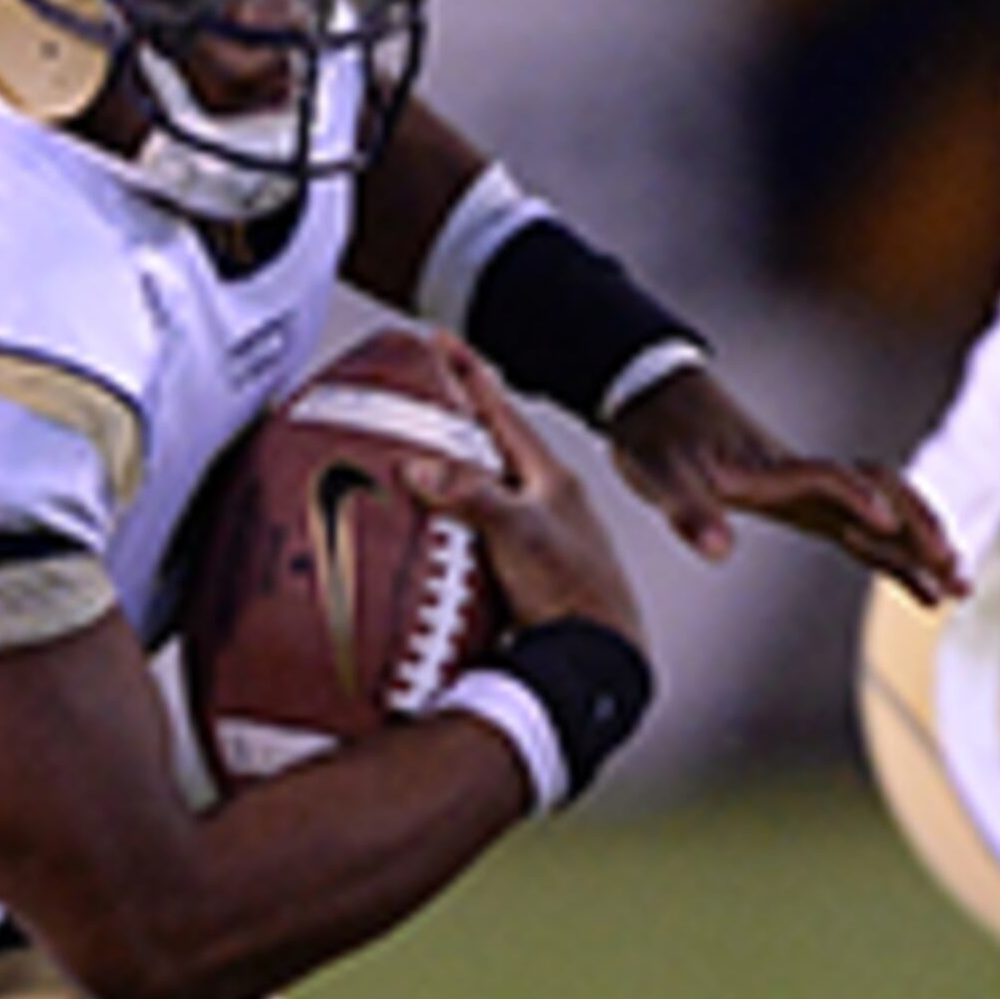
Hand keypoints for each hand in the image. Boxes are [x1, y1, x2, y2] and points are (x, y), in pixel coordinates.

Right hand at [407, 341, 642, 645]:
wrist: (594, 658)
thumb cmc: (571, 592)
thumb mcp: (518, 533)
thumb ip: (469, 494)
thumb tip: (417, 466)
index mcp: (549, 481)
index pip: (500, 411)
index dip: (467, 373)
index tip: (436, 340)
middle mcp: (541, 503)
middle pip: (488, 447)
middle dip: (452, 420)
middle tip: (415, 397)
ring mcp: (530, 538)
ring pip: (479, 493)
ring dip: (445, 476)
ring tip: (405, 462)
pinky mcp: (516, 575)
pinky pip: (469, 536)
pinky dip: (442, 527)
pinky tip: (420, 538)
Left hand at [602, 362, 963, 603]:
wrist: (654, 404)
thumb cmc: (656, 439)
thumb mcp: (659, 475)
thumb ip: (688, 512)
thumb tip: (716, 549)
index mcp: (773, 469)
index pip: (828, 478)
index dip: (855, 496)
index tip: (883, 524)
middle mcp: (802, 478)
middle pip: (880, 494)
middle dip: (919, 529)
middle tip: (953, 572)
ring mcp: (806, 490)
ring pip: (882, 513)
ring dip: (918, 546)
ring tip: (958, 586)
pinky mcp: (800, 503)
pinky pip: (858, 529)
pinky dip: (891, 553)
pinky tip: (917, 581)